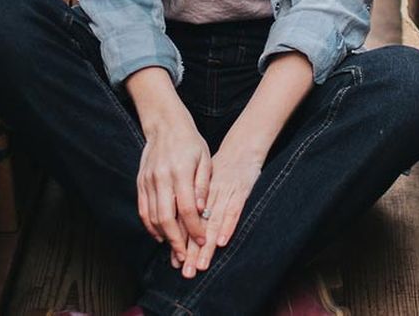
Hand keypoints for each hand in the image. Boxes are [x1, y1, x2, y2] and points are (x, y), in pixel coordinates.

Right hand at [127, 69, 210, 267]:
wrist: (164, 125)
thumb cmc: (189, 142)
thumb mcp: (204, 159)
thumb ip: (203, 184)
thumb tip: (203, 209)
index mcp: (180, 172)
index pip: (188, 208)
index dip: (195, 228)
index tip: (202, 240)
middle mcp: (161, 178)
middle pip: (166, 218)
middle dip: (176, 241)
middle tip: (184, 256)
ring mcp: (148, 181)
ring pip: (153, 217)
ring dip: (163, 236)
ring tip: (174, 249)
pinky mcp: (140, 183)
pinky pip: (143, 209)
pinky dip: (150, 225)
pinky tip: (159, 235)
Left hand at [191, 144, 263, 273]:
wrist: (242, 146)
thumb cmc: (221, 166)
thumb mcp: (201, 181)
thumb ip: (192, 199)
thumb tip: (179, 221)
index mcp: (197, 192)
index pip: (185, 221)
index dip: (181, 241)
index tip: (176, 262)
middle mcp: (208, 195)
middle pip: (197, 226)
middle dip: (191, 251)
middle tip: (186, 272)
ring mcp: (225, 193)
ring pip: (213, 222)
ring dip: (206, 246)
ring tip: (200, 265)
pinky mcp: (241, 191)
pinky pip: (233, 210)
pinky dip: (228, 226)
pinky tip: (221, 242)